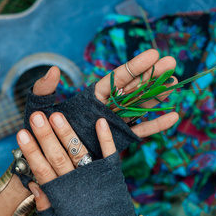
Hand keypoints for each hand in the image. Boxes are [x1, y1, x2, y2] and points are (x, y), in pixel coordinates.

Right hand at [17, 112, 114, 209]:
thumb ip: (44, 205)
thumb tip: (32, 183)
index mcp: (60, 195)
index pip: (42, 169)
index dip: (31, 151)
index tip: (21, 133)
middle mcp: (76, 183)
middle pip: (57, 156)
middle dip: (45, 135)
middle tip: (36, 116)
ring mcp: (94, 176)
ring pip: (77, 151)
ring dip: (67, 133)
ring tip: (57, 115)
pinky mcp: (112, 174)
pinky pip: (109, 152)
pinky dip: (105, 137)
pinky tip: (100, 121)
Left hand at [32, 49, 178, 137]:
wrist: (47, 160)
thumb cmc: (42, 132)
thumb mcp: (39, 108)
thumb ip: (44, 89)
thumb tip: (54, 70)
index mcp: (92, 96)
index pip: (117, 78)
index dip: (135, 66)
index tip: (152, 54)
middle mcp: (107, 107)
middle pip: (134, 88)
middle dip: (153, 75)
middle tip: (171, 62)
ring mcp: (115, 123)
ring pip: (141, 106)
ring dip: (158, 95)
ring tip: (175, 81)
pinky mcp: (120, 139)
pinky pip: (141, 131)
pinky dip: (156, 124)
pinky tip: (173, 116)